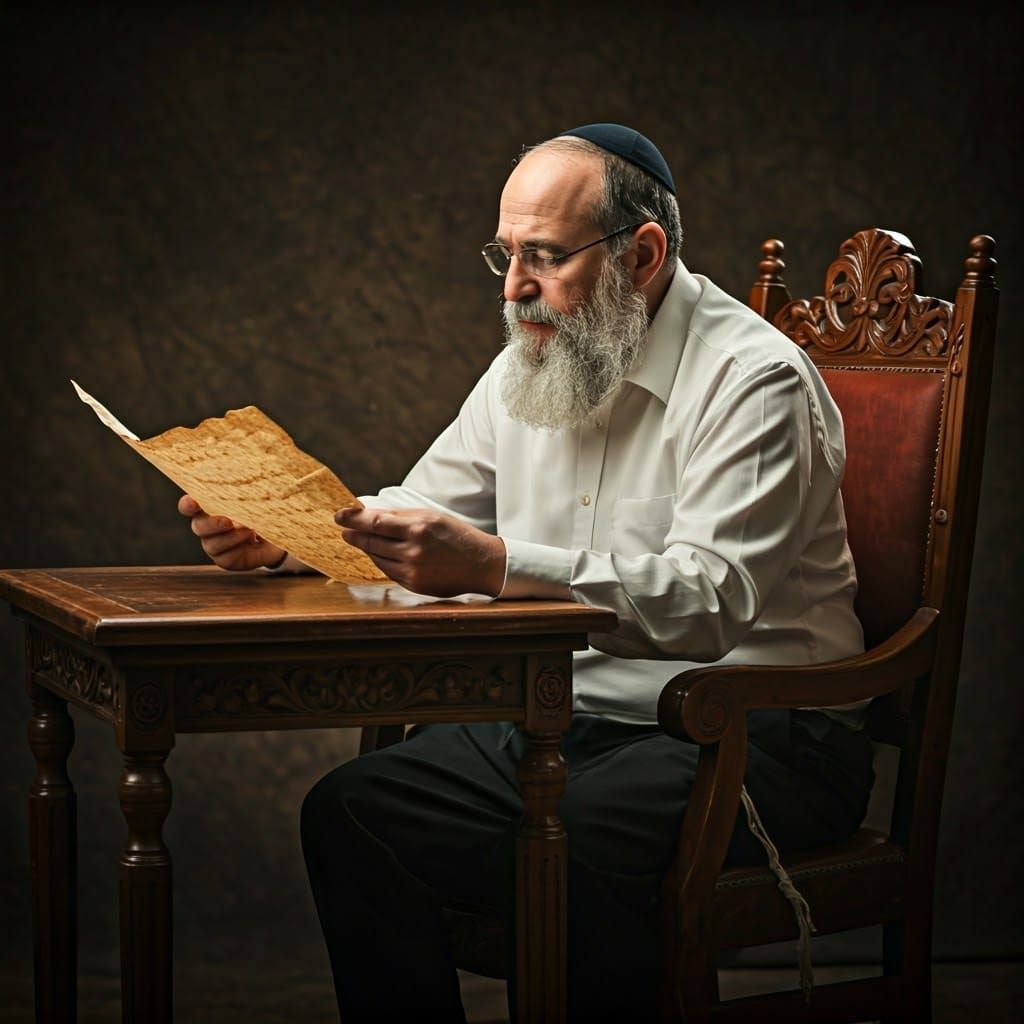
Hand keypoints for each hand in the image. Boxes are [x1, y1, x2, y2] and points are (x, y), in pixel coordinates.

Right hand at [178, 494, 286, 571]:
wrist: (278, 536)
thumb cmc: (263, 511)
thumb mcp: (256, 498)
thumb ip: (245, 491)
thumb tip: (247, 471)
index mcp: (208, 508)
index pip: (189, 506)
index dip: (187, 505)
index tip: (191, 502)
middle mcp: (207, 527)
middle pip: (198, 527)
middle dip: (212, 524)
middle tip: (228, 521)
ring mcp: (214, 545)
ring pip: (212, 545)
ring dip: (232, 537)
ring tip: (250, 530)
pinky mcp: (225, 560)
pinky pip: (226, 558)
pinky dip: (238, 549)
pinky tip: (251, 542)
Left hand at [335, 507, 505, 597]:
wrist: (481, 564)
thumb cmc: (457, 536)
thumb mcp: (432, 517)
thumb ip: (401, 517)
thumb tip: (371, 514)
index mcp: (419, 527)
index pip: (376, 522)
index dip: (354, 519)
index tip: (340, 515)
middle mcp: (414, 549)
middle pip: (372, 541)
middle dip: (354, 534)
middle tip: (343, 529)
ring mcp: (413, 569)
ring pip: (377, 558)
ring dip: (366, 548)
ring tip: (358, 540)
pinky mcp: (414, 584)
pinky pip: (388, 572)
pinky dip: (381, 562)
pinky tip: (378, 554)